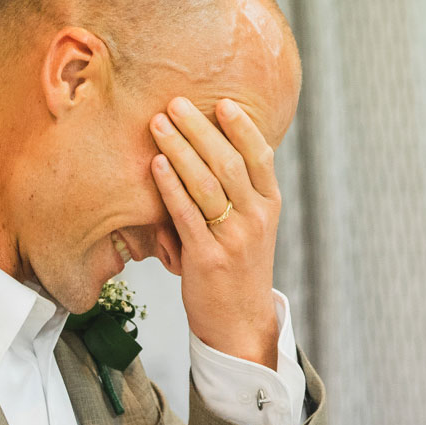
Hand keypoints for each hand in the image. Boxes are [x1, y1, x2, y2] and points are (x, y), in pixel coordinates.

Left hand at [149, 96, 280, 367]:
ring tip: (158, 124)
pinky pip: (185, 213)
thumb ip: (238, 192)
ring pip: (206, 182)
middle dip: (199, 129)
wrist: (239, 322)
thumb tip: (205, 149)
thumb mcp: (251, 227)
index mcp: (270, 206)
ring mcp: (233, 238)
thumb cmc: (238, 268)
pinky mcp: (207, 257)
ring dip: (179, 148)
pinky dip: (169, 185)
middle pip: (228, 162)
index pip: (261, 156)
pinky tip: (155, 164)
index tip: (222, 101)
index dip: (242, 126)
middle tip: (175, 103)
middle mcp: (256, 218)